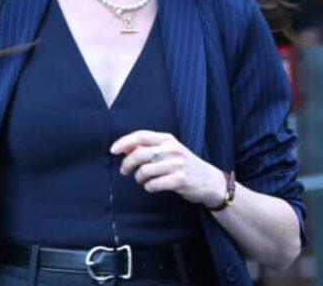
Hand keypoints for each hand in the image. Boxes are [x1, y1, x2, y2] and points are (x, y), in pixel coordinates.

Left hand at [111, 130, 226, 206]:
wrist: (210, 181)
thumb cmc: (185, 165)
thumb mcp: (170, 151)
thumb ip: (149, 147)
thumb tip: (125, 147)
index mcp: (168, 139)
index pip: (141, 136)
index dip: (124, 142)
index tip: (112, 150)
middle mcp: (172, 149)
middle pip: (139, 154)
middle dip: (127, 164)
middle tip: (125, 171)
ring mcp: (176, 164)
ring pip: (144, 171)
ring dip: (139, 178)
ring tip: (143, 180)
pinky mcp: (179, 180)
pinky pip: (153, 185)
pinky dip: (149, 187)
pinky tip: (153, 187)